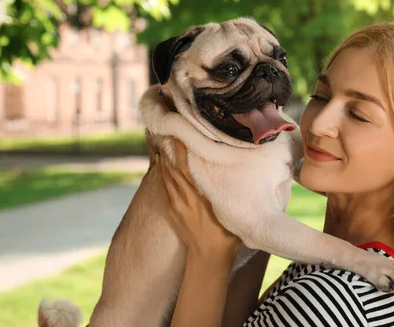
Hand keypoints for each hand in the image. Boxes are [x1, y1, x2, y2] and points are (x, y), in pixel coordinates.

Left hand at [160, 138, 240, 261]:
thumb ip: (226, 192)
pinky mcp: (173, 213)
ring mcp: (176, 206)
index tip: (177, 136)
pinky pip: (165, 190)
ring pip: (166, 179)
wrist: (208, 258)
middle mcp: (184, 198)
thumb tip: (233, 173)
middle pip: (171, 170)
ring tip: (159, 148)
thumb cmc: (226, 235)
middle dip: (167, 152)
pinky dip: (163, 177)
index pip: (185, 167)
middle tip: (163, 135)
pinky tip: (162, 170)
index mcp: (198, 196)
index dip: (180, 151)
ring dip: (162, 163)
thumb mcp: (229, 210)